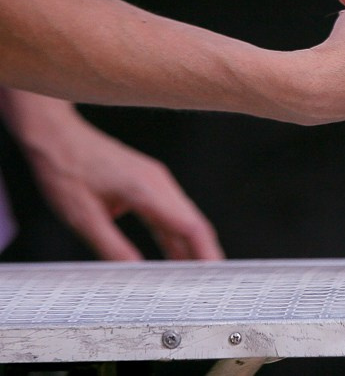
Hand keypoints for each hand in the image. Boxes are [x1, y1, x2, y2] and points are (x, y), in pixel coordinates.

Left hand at [0, 90, 222, 259]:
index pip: (190, 226)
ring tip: (195, 276)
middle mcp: (158, 183)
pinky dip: (176, 235)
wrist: (55, 135)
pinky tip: (175, 254)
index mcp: (146, 189)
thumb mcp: (82, 217)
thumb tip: (135, 274)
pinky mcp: (147, 182)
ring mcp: (155, 181)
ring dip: (191, 246)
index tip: (215, 275)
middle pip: (194, 223)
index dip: (206, 253)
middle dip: (206, 254)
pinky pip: (170, 212)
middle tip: (212, 283)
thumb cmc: (64, 169)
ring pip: (184, 218)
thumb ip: (112, 248)